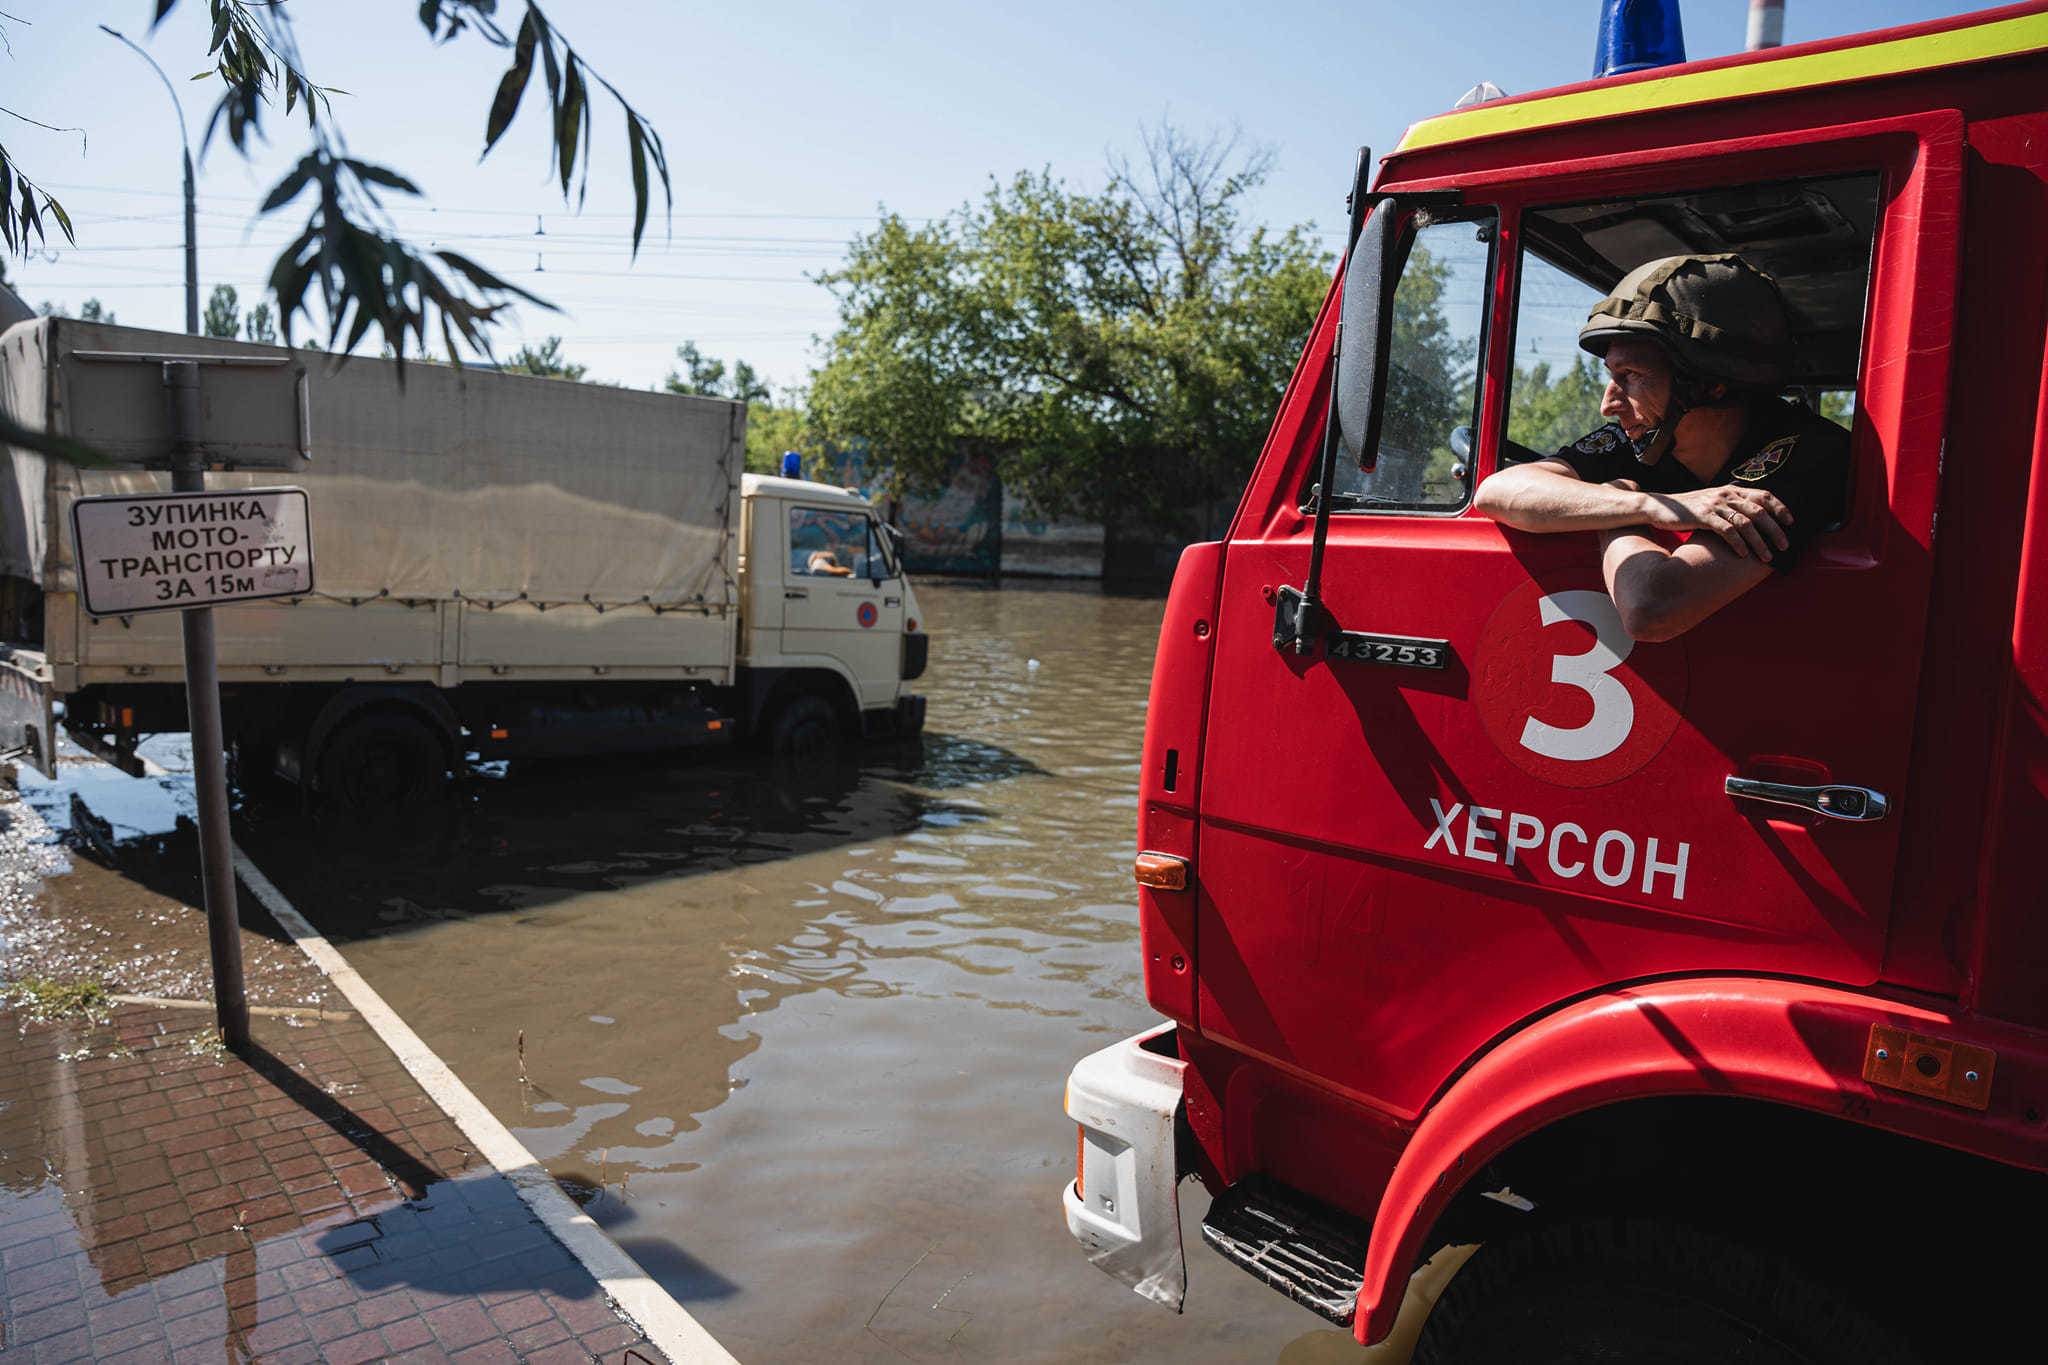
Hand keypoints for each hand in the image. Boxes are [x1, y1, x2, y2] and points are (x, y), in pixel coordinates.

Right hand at [1622, 481, 1792, 560]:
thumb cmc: (1687, 509)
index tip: (1790, 522)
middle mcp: (1725, 494)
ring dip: (1759, 542)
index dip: (1779, 508)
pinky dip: (1738, 543)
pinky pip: (1727, 530)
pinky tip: (1744, 554)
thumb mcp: (1712, 502)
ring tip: (1767, 556)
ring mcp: (1714, 505)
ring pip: (1746, 523)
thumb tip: (1750, 518)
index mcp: (1731, 490)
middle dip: (1775, 530)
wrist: (1659, 508)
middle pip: (1759, 511)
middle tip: (1784, 545)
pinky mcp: (1703, 516)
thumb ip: (1730, 505)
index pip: (1763, 495)